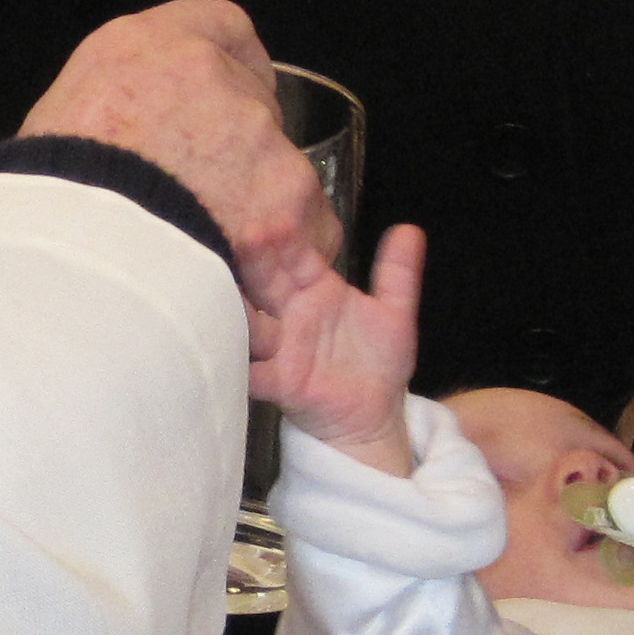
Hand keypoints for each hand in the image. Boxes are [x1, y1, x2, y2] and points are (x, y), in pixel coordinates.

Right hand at [19, 0, 333, 316]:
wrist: (72, 253)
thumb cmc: (47, 197)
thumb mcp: (60, 119)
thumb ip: (116, 108)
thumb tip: (134, 142)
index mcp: (147, 46)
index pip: (222, 27)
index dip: (235, 66)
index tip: (231, 95)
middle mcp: (213, 77)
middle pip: (255, 106)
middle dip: (239, 151)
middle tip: (205, 200)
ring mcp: (257, 138)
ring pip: (284, 173)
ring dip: (261, 211)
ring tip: (219, 259)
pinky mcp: (285, 205)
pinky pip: (311, 234)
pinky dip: (287, 262)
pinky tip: (252, 286)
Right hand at [250, 221, 423, 476]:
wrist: (375, 414)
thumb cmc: (377, 362)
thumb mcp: (394, 314)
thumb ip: (398, 274)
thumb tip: (410, 228)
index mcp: (316, 290)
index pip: (297, 258)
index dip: (287, 241)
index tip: (276, 220)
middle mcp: (292, 314)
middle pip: (268, 283)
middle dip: (257, 261)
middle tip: (248, 236)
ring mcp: (281, 349)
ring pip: (253, 323)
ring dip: (238, 308)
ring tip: (223, 289)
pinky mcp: (280, 384)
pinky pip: (255, 374)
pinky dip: (240, 367)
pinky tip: (226, 353)